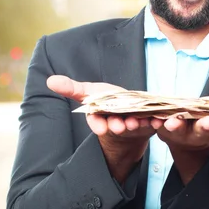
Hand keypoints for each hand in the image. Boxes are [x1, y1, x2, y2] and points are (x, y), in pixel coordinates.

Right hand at [46, 75, 163, 183]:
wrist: (130, 112)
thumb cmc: (108, 101)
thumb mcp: (91, 92)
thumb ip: (73, 88)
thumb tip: (50, 81)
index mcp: (101, 117)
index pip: (96, 121)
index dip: (98, 124)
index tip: (100, 127)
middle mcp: (116, 123)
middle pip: (115, 125)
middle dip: (117, 126)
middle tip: (119, 126)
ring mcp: (133, 125)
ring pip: (134, 126)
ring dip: (135, 125)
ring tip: (136, 122)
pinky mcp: (149, 124)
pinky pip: (154, 123)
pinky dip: (156, 122)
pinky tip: (158, 119)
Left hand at [157, 90, 208, 183]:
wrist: (187, 138)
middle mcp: (198, 133)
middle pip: (201, 131)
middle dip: (203, 127)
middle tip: (205, 122)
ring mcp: (179, 132)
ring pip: (176, 131)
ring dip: (174, 127)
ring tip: (171, 122)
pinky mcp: (161, 128)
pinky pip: (154, 126)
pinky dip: (149, 122)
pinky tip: (146, 118)